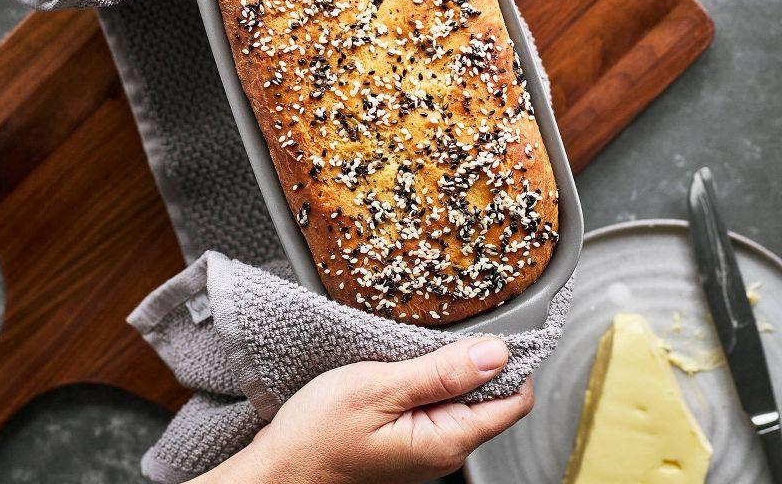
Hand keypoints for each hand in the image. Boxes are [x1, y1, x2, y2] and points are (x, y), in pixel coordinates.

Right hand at [198, 337, 532, 483]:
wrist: (280, 467)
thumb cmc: (318, 434)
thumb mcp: (379, 389)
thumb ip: (441, 372)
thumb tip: (496, 353)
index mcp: (446, 439)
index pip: (514, 400)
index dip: (512, 360)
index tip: (494, 327)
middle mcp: (445, 448)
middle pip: (491, 395)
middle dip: (475, 358)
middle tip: (440, 330)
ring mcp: (427, 445)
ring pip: (462, 396)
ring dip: (448, 364)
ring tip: (416, 345)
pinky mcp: (410, 438)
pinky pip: (438, 401)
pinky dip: (429, 376)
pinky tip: (405, 362)